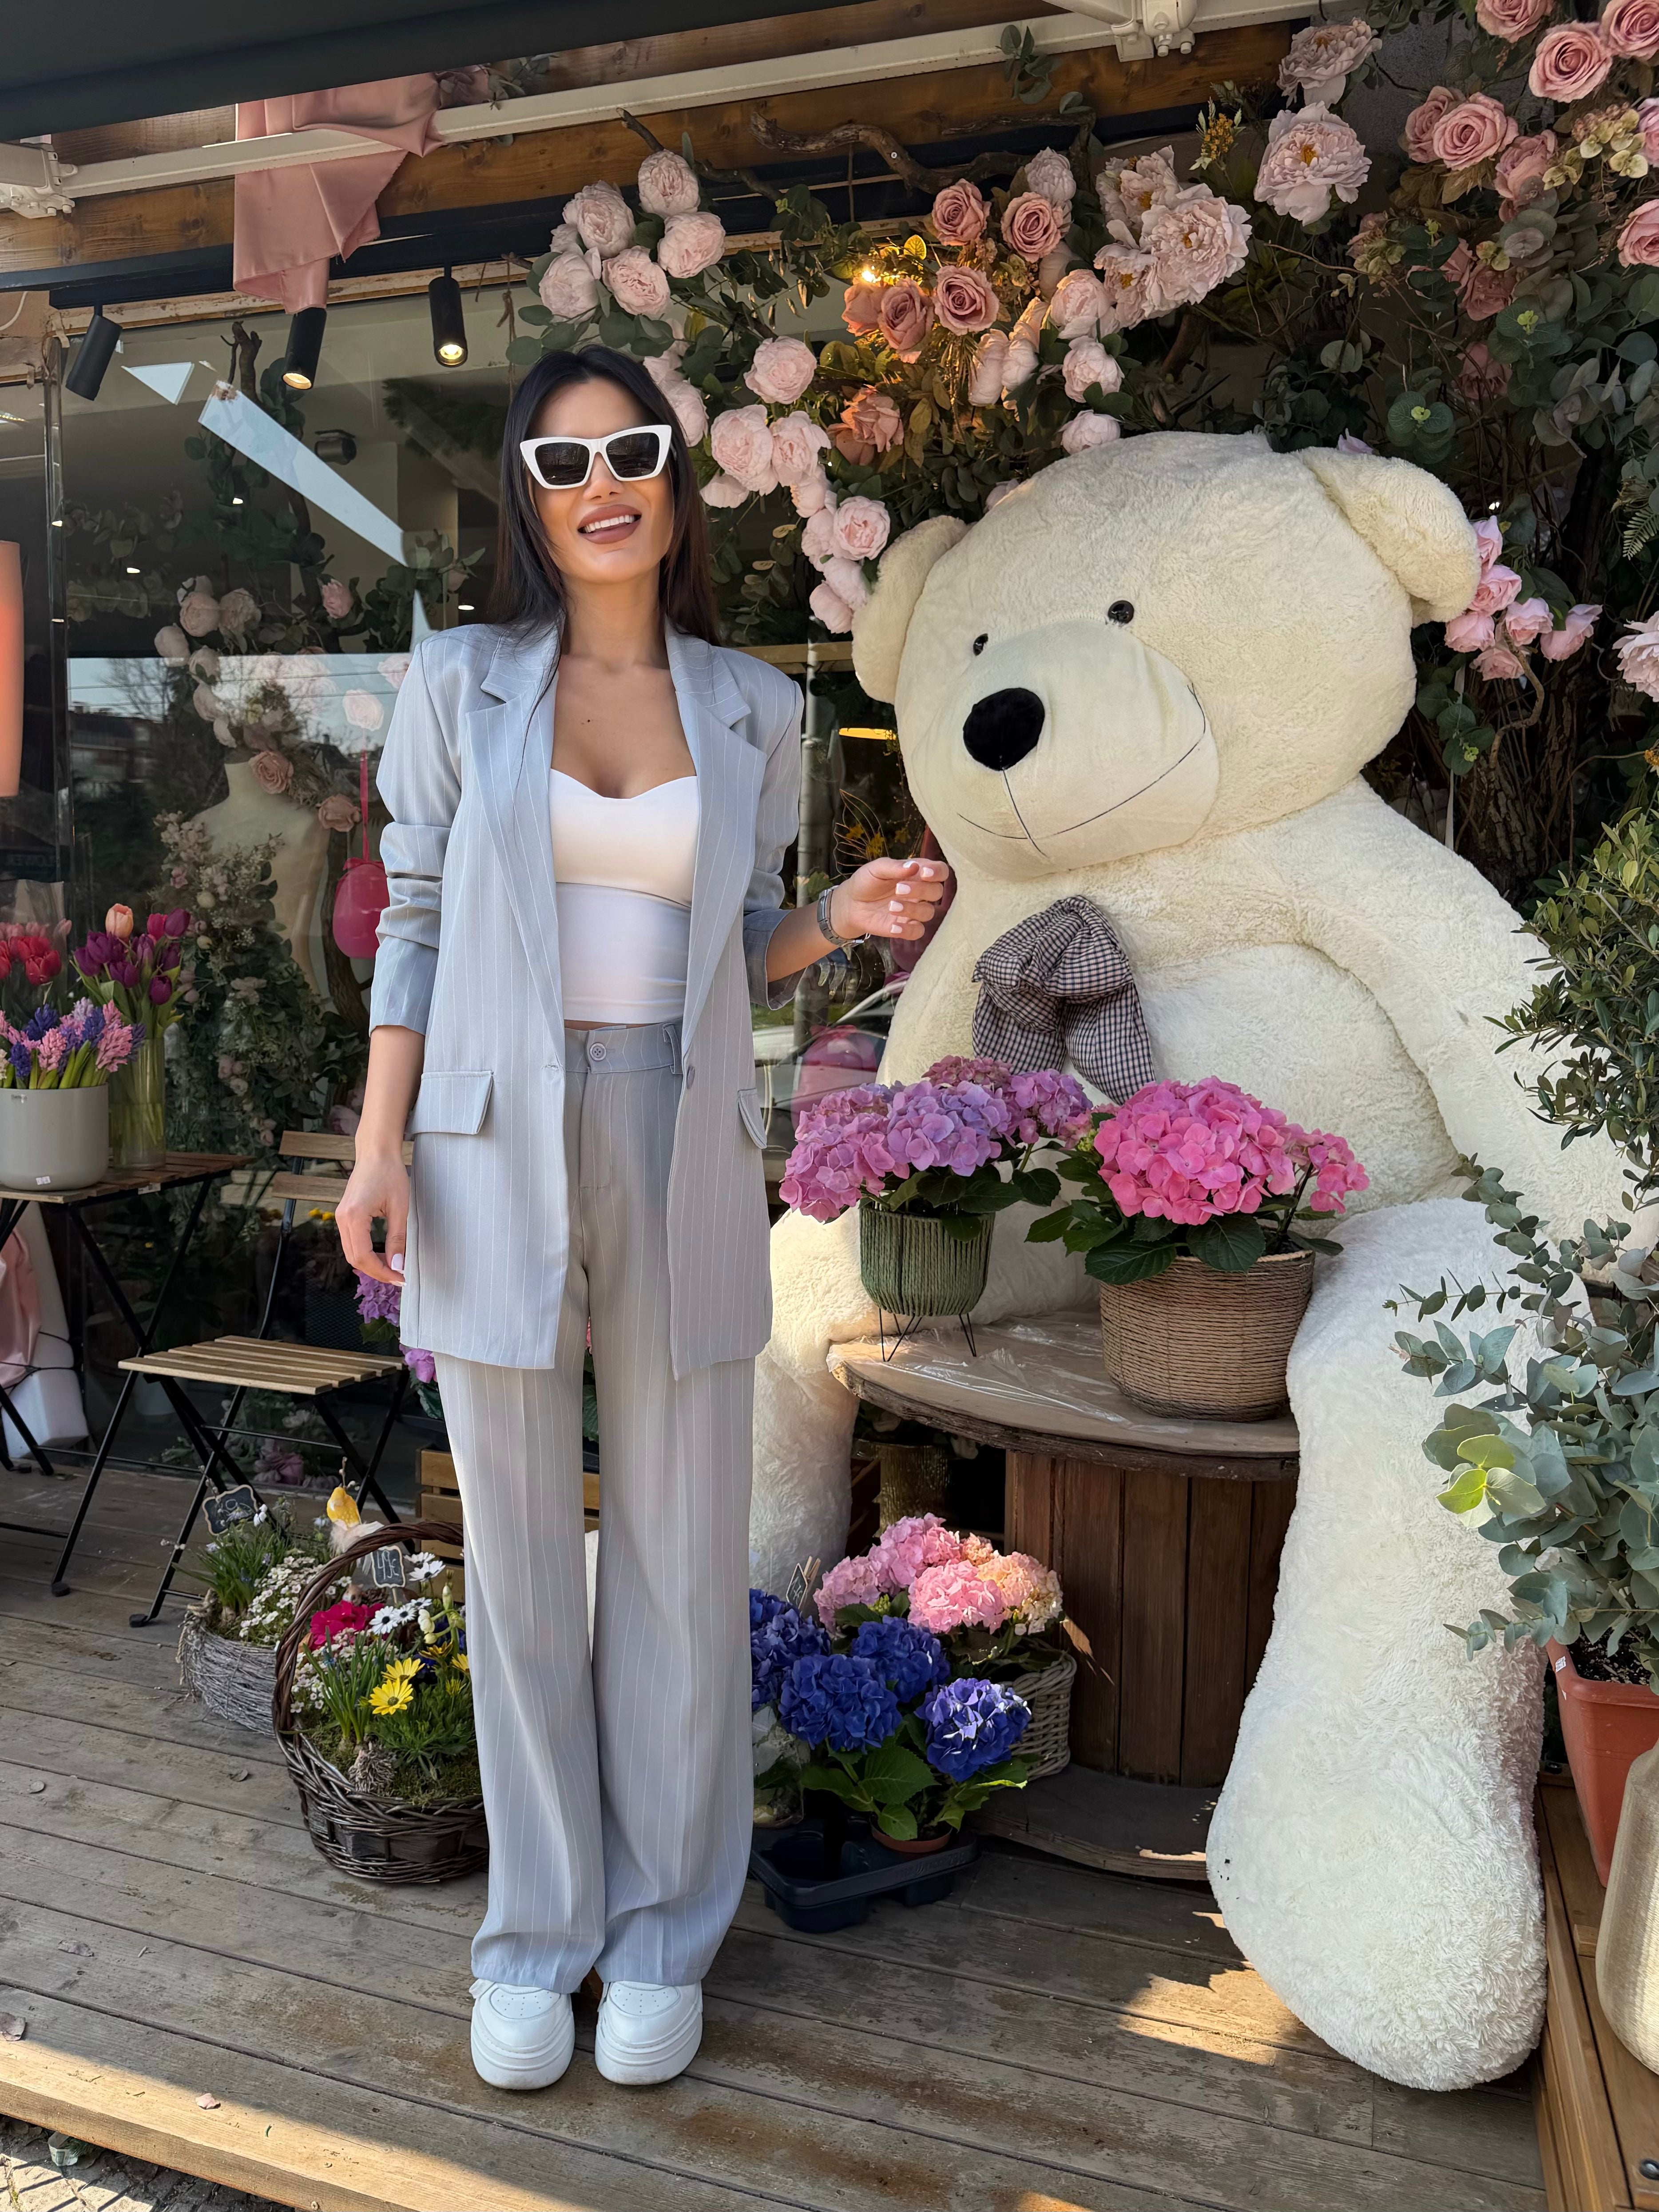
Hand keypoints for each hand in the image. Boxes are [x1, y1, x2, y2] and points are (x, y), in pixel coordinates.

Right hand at [336, 1154, 409, 1287]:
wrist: (376, 1152)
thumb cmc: (390, 1173)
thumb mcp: (399, 1208)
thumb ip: (397, 1239)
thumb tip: (397, 1266)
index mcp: (354, 1217)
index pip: (364, 1257)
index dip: (382, 1272)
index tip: (400, 1278)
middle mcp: (342, 1218)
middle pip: (354, 1258)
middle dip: (376, 1272)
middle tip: (398, 1277)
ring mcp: (340, 1217)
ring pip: (351, 1252)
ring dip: (370, 1264)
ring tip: (392, 1268)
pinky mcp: (344, 1215)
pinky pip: (351, 1242)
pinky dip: (365, 1253)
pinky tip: (382, 1255)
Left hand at [832, 856, 951, 942]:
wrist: (851, 903)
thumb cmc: (866, 881)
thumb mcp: (876, 868)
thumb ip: (895, 866)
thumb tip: (914, 866)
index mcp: (917, 873)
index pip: (940, 871)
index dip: (938, 872)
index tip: (924, 873)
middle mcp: (920, 892)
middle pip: (937, 892)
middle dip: (921, 890)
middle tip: (898, 889)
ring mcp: (914, 910)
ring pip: (928, 912)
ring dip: (912, 909)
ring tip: (891, 906)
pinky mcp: (906, 927)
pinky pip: (918, 932)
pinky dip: (908, 929)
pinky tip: (893, 925)